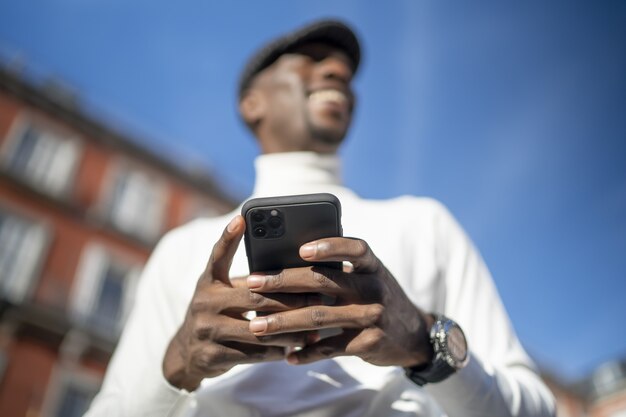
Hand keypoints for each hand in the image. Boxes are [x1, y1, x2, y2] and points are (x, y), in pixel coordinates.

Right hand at [162, 216, 317, 390]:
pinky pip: (253, 353)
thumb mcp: (221, 292)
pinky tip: (294, 349)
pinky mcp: (212, 355)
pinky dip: (276, 351)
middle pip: (254, 297)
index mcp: (209, 282)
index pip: (218, 256)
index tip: (242, 219)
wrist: (186, 354)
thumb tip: (292, 270)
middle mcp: (205, 303)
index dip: (228, 237)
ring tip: (312, 329)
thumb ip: (247, 282)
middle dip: (289, 299)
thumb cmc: (216, 314)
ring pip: (257, 329)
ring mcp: (207, 330)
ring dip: (288, 330)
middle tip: (316, 298)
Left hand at [246, 237, 434, 367]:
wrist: (413, 333)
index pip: (353, 249)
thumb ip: (341, 268)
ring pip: (319, 317)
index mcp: (372, 265)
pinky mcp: (369, 343)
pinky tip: (288, 354)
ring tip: (257, 326)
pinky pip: (331, 348)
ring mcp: (373, 316)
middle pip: (324, 281)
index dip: (329, 247)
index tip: (300, 249)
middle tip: (252, 284)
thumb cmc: (378, 296)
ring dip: (284, 322)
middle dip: (283, 282)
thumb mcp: (369, 276)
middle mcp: (374, 288)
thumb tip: (290, 259)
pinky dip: (307, 352)